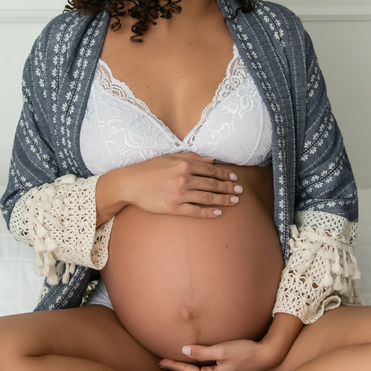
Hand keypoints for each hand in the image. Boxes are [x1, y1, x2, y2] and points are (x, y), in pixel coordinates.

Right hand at [110, 153, 243, 219]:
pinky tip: (219, 213)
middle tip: (240, 190)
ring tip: (235, 201)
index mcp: (184, 164)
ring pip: (207, 197)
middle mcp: (183, 178)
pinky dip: (209, 212)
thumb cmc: (149, 169)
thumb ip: (192, 157)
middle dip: (228, 187)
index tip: (235, 177)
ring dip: (224, 199)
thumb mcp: (170, 157)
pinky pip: (195, 211)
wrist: (130, 184)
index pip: (211, 169)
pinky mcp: (173, 208)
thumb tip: (211, 160)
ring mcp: (179, 194)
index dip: (225, 174)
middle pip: (212, 183)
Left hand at [159, 339, 280, 370]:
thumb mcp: (222, 350)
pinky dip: (198, 366)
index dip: (174, 365)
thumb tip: (184, 350)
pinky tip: (195, 363)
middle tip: (163, 362)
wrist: (266, 356)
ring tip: (175, 363)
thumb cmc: (245, 352)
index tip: (161, 361)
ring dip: (187, 368)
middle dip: (178, 369)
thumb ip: (202, 351)